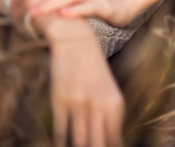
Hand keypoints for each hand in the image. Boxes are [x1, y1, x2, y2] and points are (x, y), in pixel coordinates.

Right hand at [42, 16, 124, 146]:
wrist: (75, 39)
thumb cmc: (92, 66)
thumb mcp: (108, 89)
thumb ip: (111, 116)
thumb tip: (111, 142)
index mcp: (114, 104)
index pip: (114, 142)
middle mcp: (99, 105)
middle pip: (98, 145)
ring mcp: (79, 103)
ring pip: (80, 143)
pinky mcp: (60, 101)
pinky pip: (60, 133)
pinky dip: (60, 144)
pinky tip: (61, 145)